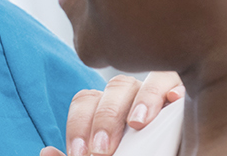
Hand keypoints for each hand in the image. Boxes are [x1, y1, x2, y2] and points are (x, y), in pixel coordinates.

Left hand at [39, 72, 183, 155]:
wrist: (161, 153)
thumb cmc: (133, 155)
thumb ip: (80, 155)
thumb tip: (46, 152)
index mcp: (104, 108)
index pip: (85, 101)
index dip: (78, 125)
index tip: (81, 153)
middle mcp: (127, 96)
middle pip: (110, 89)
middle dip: (104, 119)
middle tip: (102, 149)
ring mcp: (154, 92)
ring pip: (139, 82)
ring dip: (139, 100)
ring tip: (137, 124)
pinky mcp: (179, 94)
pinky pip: (173, 78)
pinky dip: (171, 86)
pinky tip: (173, 99)